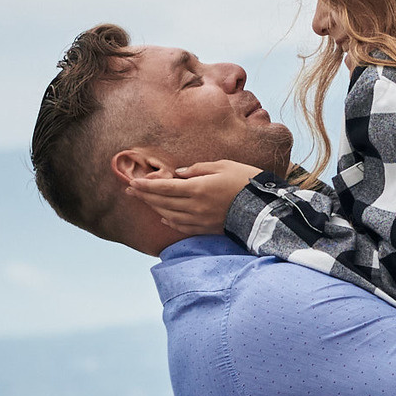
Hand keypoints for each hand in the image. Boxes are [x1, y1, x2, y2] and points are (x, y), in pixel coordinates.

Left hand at [126, 161, 263, 236]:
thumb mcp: (222, 166)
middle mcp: (195, 207)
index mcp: (198, 188)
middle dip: (144, 196)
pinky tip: (164, 217)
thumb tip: (177, 174)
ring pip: (169, 215)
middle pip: (163, 202)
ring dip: (154, 208)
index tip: (133, 182)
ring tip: (144, 201)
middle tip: (130, 190)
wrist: (265, 207)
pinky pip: (183, 227)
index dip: (146, 185)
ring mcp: (201, 220)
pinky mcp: (208, 229)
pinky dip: (170, 221)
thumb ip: (197, 169)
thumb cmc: (245, 181)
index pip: (164, 187)